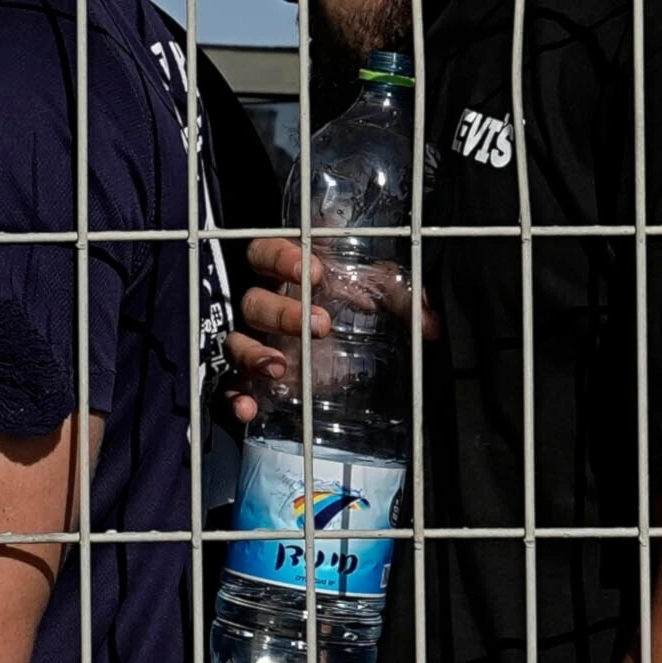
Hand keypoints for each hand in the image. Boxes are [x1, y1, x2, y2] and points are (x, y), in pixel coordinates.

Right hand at [228, 231, 393, 424]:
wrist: (347, 360)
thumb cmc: (356, 310)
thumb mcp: (382, 297)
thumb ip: (404, 299)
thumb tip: (431, 325)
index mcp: (287, 275)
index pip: (265, 252)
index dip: (281, 255)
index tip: (316, 270)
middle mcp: (265, 307)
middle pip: (252, 300)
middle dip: (282, 311)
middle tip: (320, 325)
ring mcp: (256, 344)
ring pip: (235, 341)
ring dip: (253, 352)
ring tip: (280, 366)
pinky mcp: (255, 380)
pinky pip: (230, 387)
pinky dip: (235, 399)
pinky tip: (250, 410)